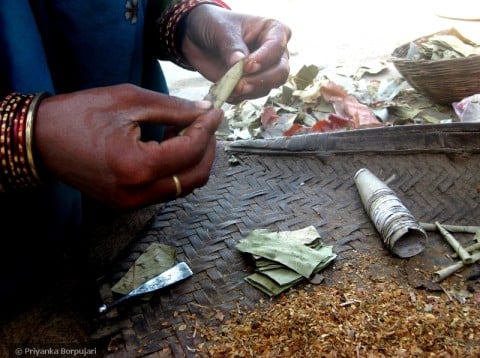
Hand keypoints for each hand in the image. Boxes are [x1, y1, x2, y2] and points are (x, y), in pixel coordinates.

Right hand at [35, 84, 222, 208]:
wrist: (41, 140)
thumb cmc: (79, 114)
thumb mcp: (129, 100)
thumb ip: (173, 108)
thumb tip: (205, 110)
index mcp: (136, 166)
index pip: (190, 151)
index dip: (207, 129)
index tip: (215, 112)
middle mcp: (137, 193)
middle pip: (195, 178)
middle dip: (208, 149)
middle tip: (207, 123)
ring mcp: (131, 204)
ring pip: (183, 187)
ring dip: (194, 160)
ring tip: (187, 130)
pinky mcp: (127, 204)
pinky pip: (166, 189)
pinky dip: (177, 169)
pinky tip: (171, 145)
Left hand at [182, 5, 290, 102]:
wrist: (201, 39)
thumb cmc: (216, 25)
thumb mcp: (221, 30)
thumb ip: (231, 46)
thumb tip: (239, 63)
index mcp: (273, 30)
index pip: (276, 46)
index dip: (264, 58)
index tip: (247, 66)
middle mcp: (275, 52)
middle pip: (280, 72)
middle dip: (261, 81)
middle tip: (240, 85)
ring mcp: (267, 70)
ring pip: (269, 87)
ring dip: (250, 92)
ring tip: (230, 90)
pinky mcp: (254, 84)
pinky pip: (253, 95)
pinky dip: (240, 97)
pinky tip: (226, 93)